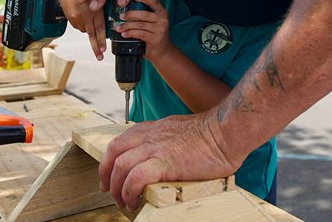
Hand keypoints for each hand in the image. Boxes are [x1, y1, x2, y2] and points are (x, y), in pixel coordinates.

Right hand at [54, 0, 106, 59]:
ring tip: (93, 26)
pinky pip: (78, 25)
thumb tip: (112, 16)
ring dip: (90, 31)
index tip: (104, 50)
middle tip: (100, 56)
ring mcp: (75, 17)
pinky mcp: (69, 17)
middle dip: (96, 46)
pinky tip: (84, 17)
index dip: (102, 41)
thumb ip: (104, 5)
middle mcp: (83, 15)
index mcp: (93, 9)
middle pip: (91, 34)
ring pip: (85, 29)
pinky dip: (83, 24)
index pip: (99, 29)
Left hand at [99, 112, 237, 210]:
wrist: (226, 132)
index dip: (111, 158)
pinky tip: (135, 200)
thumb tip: (167, 157)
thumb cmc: (213, 135)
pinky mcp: (164, 162)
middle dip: (105, 173)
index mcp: (155, 129)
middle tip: (108, 191)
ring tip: (124, 202)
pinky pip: (135, 178)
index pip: (122, 140)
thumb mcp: (182, 131)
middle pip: (114, 151)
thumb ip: (169, 141)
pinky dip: (130, 191)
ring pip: (120, 166)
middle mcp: (150, 136)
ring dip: (117, 187)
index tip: (110, 173)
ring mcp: (156, 148)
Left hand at [115, 0, 170, 62]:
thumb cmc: (154, 35)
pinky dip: (130, 33)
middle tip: (121, 16)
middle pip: (144, 14)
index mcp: (162, 13)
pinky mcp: (156, 39)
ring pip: (140, 25)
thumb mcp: (153, 23)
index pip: (154, 2)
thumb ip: (145, 16)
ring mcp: (160, 29)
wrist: (163, 52)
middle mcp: (162, 20)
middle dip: (130, 14)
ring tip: (119, 28)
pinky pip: (140, 34)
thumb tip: (127, 11)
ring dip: (127, 26)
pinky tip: (124, 34)